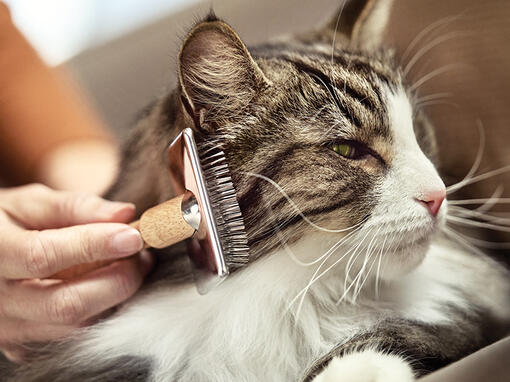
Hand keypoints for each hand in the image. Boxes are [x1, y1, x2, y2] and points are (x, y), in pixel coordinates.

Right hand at [0, 184, 153, 361]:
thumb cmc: (4, 222)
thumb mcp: (28, 203)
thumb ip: (74, 207)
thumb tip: (124, 214)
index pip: (43, 256)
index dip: (94, 246)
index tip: (133, 236)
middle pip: (65, 305)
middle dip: (117, 280)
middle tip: (140, 255)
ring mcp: (7, 329)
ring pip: (74, 327)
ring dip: (115, 298)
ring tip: (130, 267)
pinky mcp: (20, 344)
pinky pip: (71, 337)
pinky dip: (100, 312)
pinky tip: (109, 287)